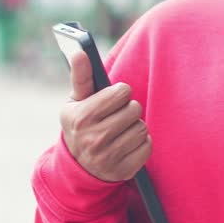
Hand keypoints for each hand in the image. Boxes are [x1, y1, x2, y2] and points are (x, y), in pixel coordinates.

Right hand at [59, 49, 150, 181]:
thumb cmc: (82, 124)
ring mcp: (107, 158)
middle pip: (134, 109)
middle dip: (128, 109)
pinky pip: (147, 146)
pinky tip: (127, 145)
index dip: (120, 93)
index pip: (121, 92)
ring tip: (120, 130)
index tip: (113, 98)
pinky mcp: (123, 170)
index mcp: (80, 118)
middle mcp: (92, 139)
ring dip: (134, 126)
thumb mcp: (76, 102)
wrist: (79, 166)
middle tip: (117, 115)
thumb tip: (80, 52)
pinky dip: (141, 143)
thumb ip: (80, 76)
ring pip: (141, 127)